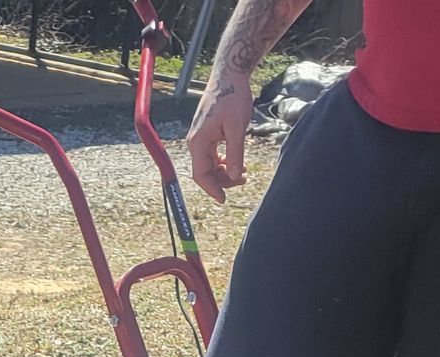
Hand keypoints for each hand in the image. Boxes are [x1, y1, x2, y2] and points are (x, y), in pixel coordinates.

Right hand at [186, 79, 252, 203]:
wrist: (229, 74)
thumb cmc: (233, 97)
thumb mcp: (237, 128)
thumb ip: (236, 154)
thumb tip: (236, 177)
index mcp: (199, 142)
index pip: (201, 175)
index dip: (213, 189)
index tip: (224, 200)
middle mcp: (196, 142)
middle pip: (205, 172)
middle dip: (223, 180)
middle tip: (244, 179)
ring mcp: (200, 137)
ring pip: (209, 164)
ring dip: (225, 171)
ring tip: (243, 171)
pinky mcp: (206, 133)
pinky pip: (212, 155)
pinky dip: (223, 161)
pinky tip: (236, 159)